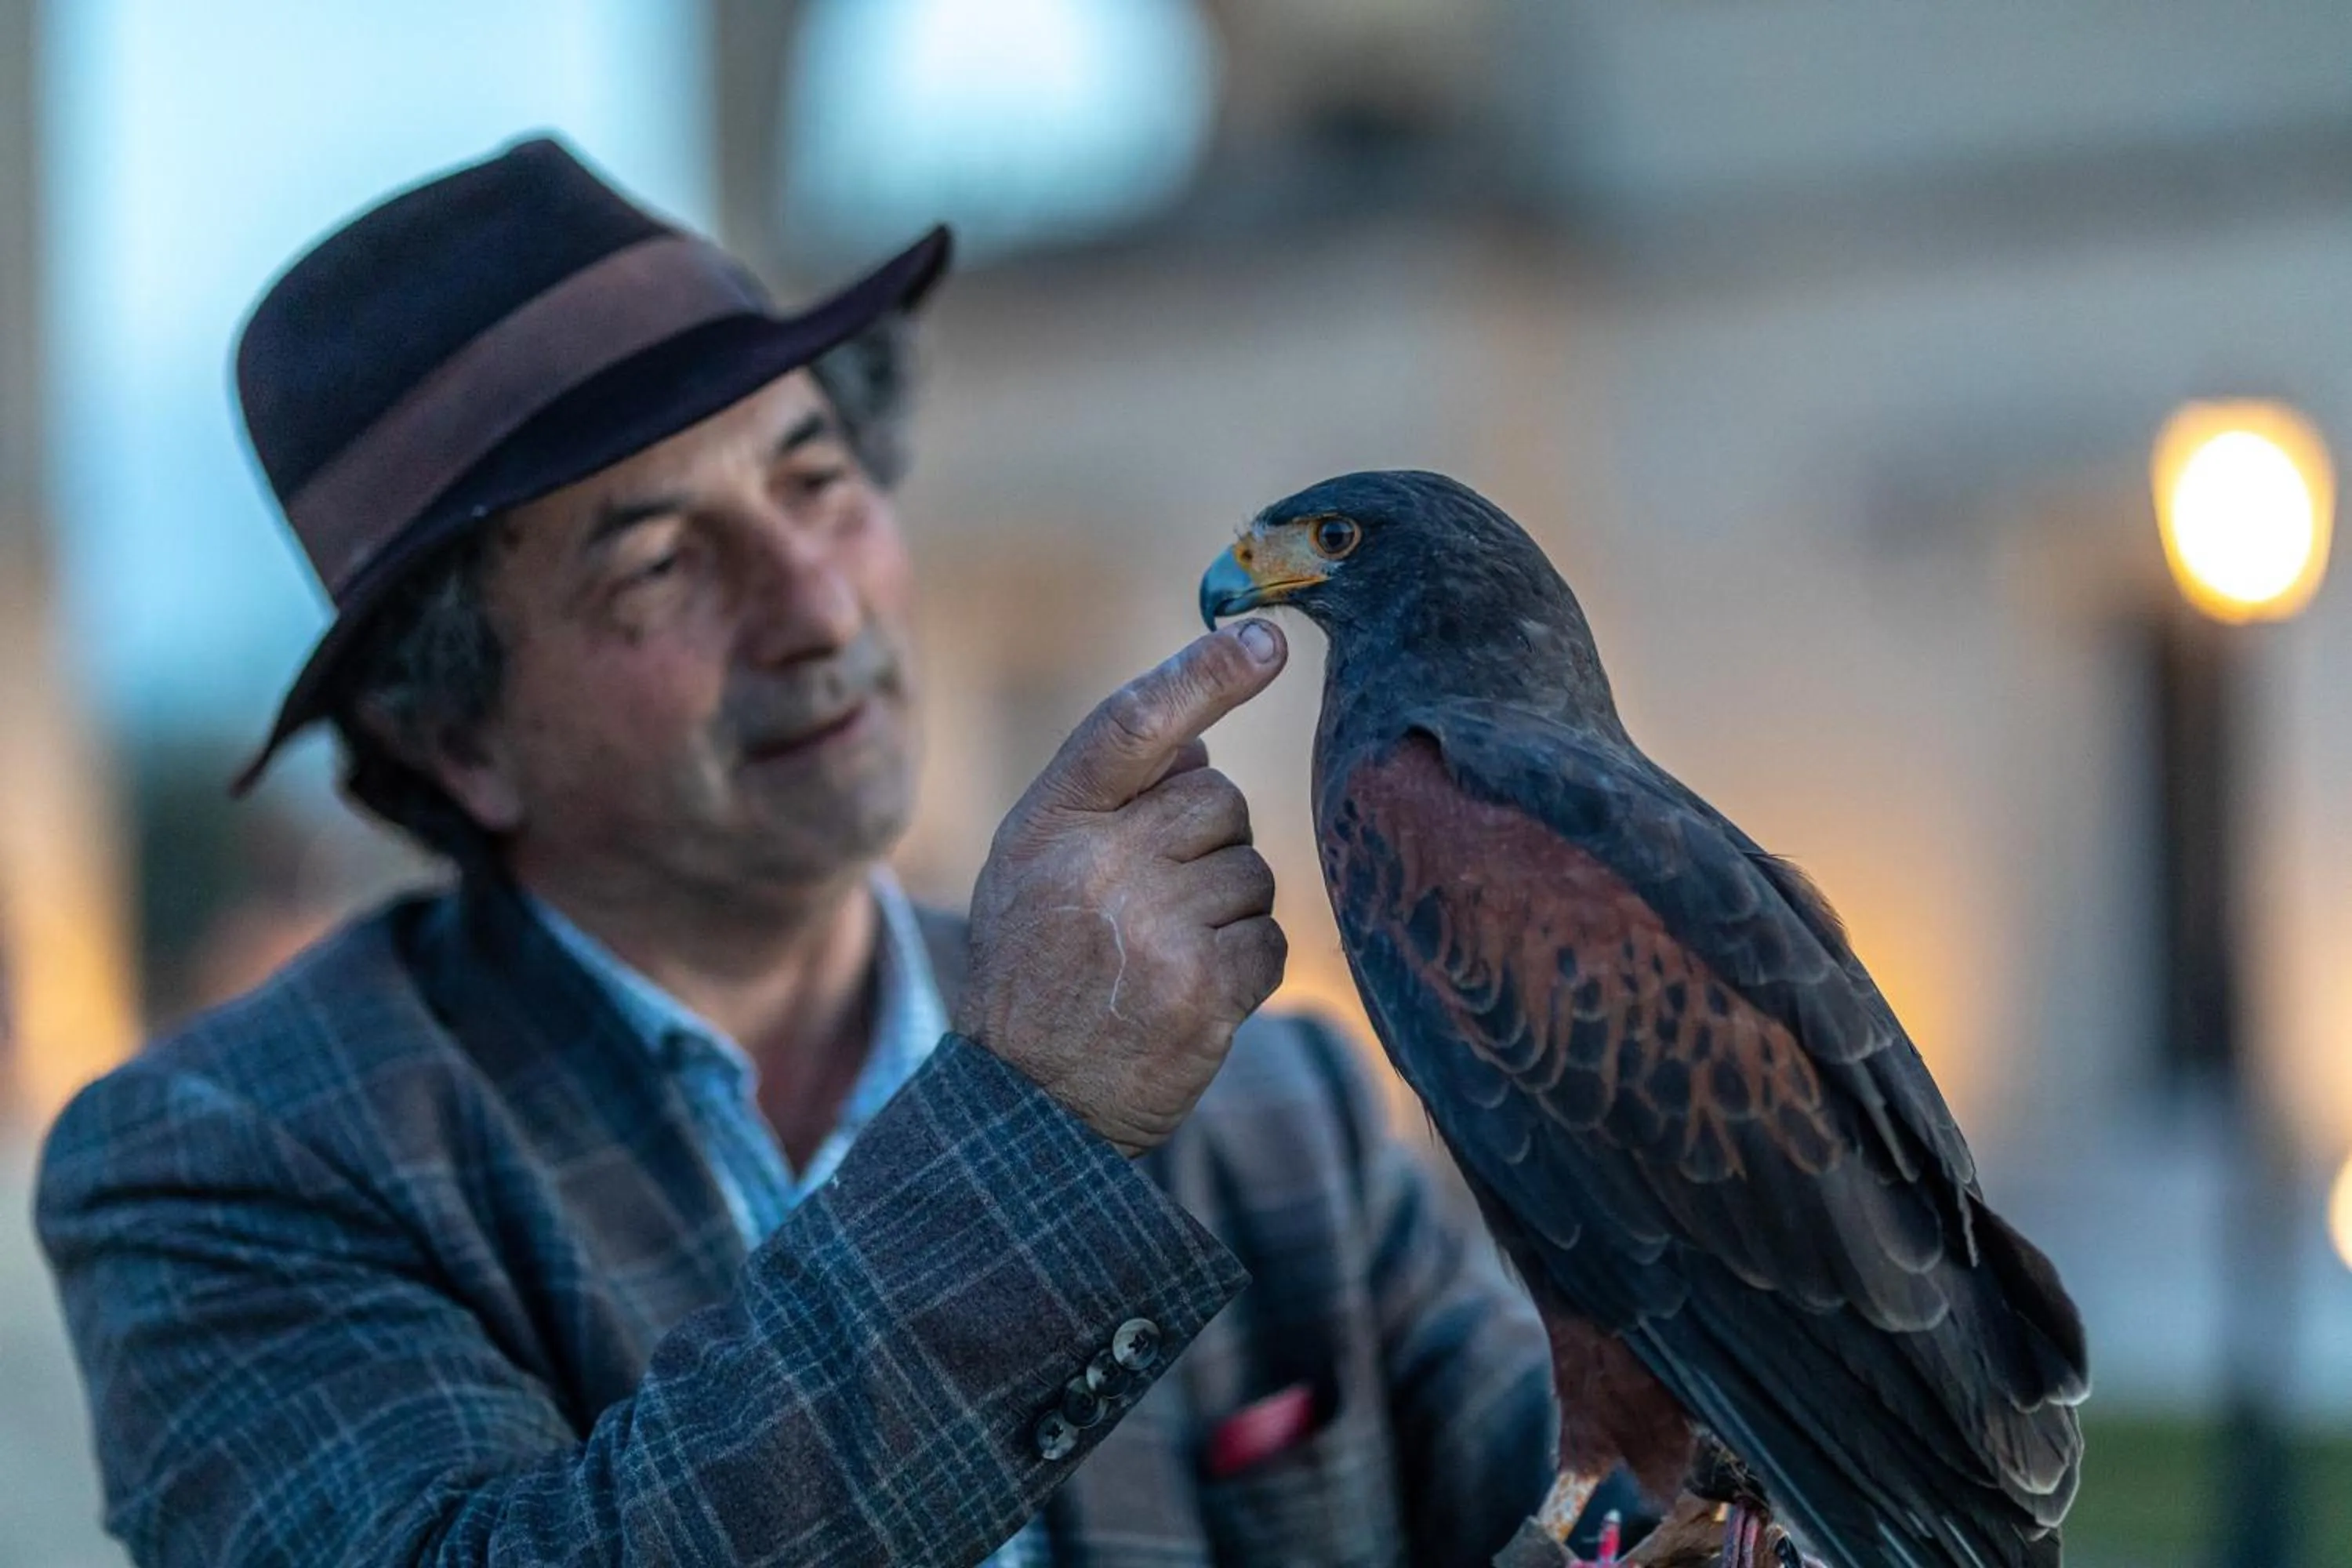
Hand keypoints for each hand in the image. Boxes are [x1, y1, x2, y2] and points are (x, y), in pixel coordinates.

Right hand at [957, 621, 1290, 1155]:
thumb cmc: (1035, 971)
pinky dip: (1247, 967)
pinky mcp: (1204, 990)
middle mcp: (1098, 864)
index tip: (1263, 639)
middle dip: (1208, 843)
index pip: (1133, 723)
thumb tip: (1203, 739)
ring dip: (1228, 911)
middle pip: (1219, 800)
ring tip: (1164, 956)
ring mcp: (1154, 927)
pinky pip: (1271, 940)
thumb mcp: (1032, 867)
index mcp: (1050, 822)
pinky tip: (1192, 995)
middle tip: (1157, 902)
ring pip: (1252, 872)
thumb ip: (1104, 799)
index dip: (1204, 675)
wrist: (1025, 1107)